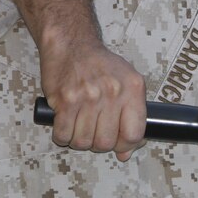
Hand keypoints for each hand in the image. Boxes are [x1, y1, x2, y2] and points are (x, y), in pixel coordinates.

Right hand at [39, 37, 146, 160]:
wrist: (72, 44)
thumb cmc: (100, 65)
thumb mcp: (126, 83)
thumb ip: (132, 117)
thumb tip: (125, 153)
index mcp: (132, 89)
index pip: (134, 133)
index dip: (126, 146)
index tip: (119, 144)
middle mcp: (112, 93)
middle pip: (106, 142)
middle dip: (99, 144)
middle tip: (95, 133)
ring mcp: (87, 97)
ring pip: (83, 142)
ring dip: (80, 141)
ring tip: (80, 128)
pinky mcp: (64, 100)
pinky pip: (63, 134)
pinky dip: (63, 136)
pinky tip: (66, 126)